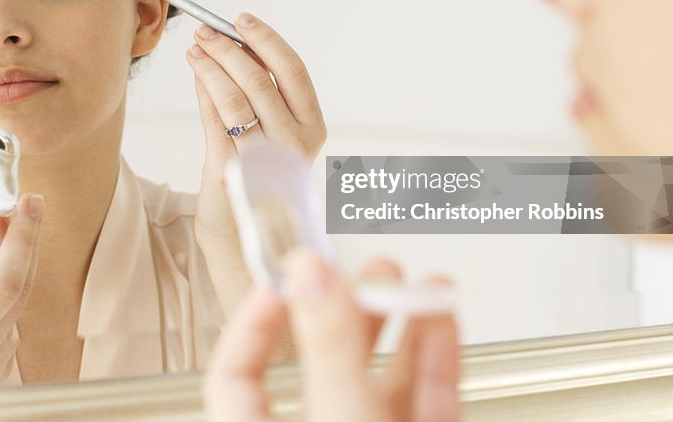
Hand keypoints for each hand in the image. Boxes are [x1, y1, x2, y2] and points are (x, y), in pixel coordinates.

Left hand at [186, 13, 325, 243]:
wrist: (244, 238)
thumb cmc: (260, 178)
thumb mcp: (273, 134)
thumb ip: (261, 95)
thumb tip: (236, 46)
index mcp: (313, 128)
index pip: (293, 71)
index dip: (266, 40)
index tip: (242, 19)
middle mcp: (295, 144)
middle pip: (260, 80)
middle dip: (228, 49)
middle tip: (206, 32)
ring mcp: (264, 159)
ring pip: (234, 98)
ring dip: (210, 66)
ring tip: (194, 49)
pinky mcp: (233, 171)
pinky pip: (215, 120)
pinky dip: (203, 92)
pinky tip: (196, 75)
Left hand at [203, 250, 459, 421]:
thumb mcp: (340, 417)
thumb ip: (328, 348)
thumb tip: (307, 273)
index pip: (234, 376)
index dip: (254, 321)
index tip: (286, 278)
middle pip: (321, 364)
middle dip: (345, 306)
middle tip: (360, 266)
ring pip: (381, 380)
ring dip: (401, 321)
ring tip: (410, 278)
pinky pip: (428, 401)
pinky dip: (436, 354)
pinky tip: (439, 315)